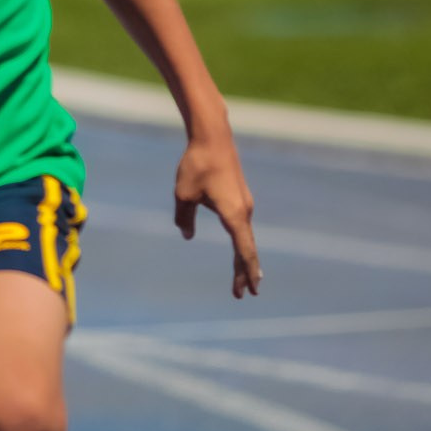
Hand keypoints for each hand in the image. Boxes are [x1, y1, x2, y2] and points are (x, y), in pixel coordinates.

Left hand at [173, 135, 261, 297]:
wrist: (212, 136)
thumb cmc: (197, 165)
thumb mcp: (183, 194)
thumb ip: (184, 217)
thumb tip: (187, 235)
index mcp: (234, 215)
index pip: (243, 251)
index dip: (245, 272)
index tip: (247, 291)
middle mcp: (244, 211)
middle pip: (247, 248)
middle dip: (245, 272)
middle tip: (243, 294)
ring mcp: (244, 203)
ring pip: (245, 237)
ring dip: (244, 258)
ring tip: (244, 278)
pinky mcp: (239, 196)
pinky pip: (242, 226)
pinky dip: (242, 242)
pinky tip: (240, 248)